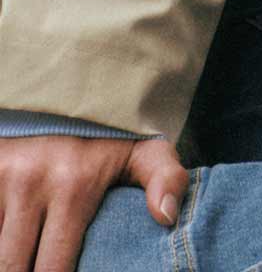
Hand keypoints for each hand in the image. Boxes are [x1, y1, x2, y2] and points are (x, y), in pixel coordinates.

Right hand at [0, 133, 187, 271]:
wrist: (68, 87)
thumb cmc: (107, 132)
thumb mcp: (143, 150)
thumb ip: (164, 177)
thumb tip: (166, 216)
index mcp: (74, 185)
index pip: (52, 270)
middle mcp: (32, 182)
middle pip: (12, 267)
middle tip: (40, 268)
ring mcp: (3, 176)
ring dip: (8, 256)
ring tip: (27, 256)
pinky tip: (10, 240)